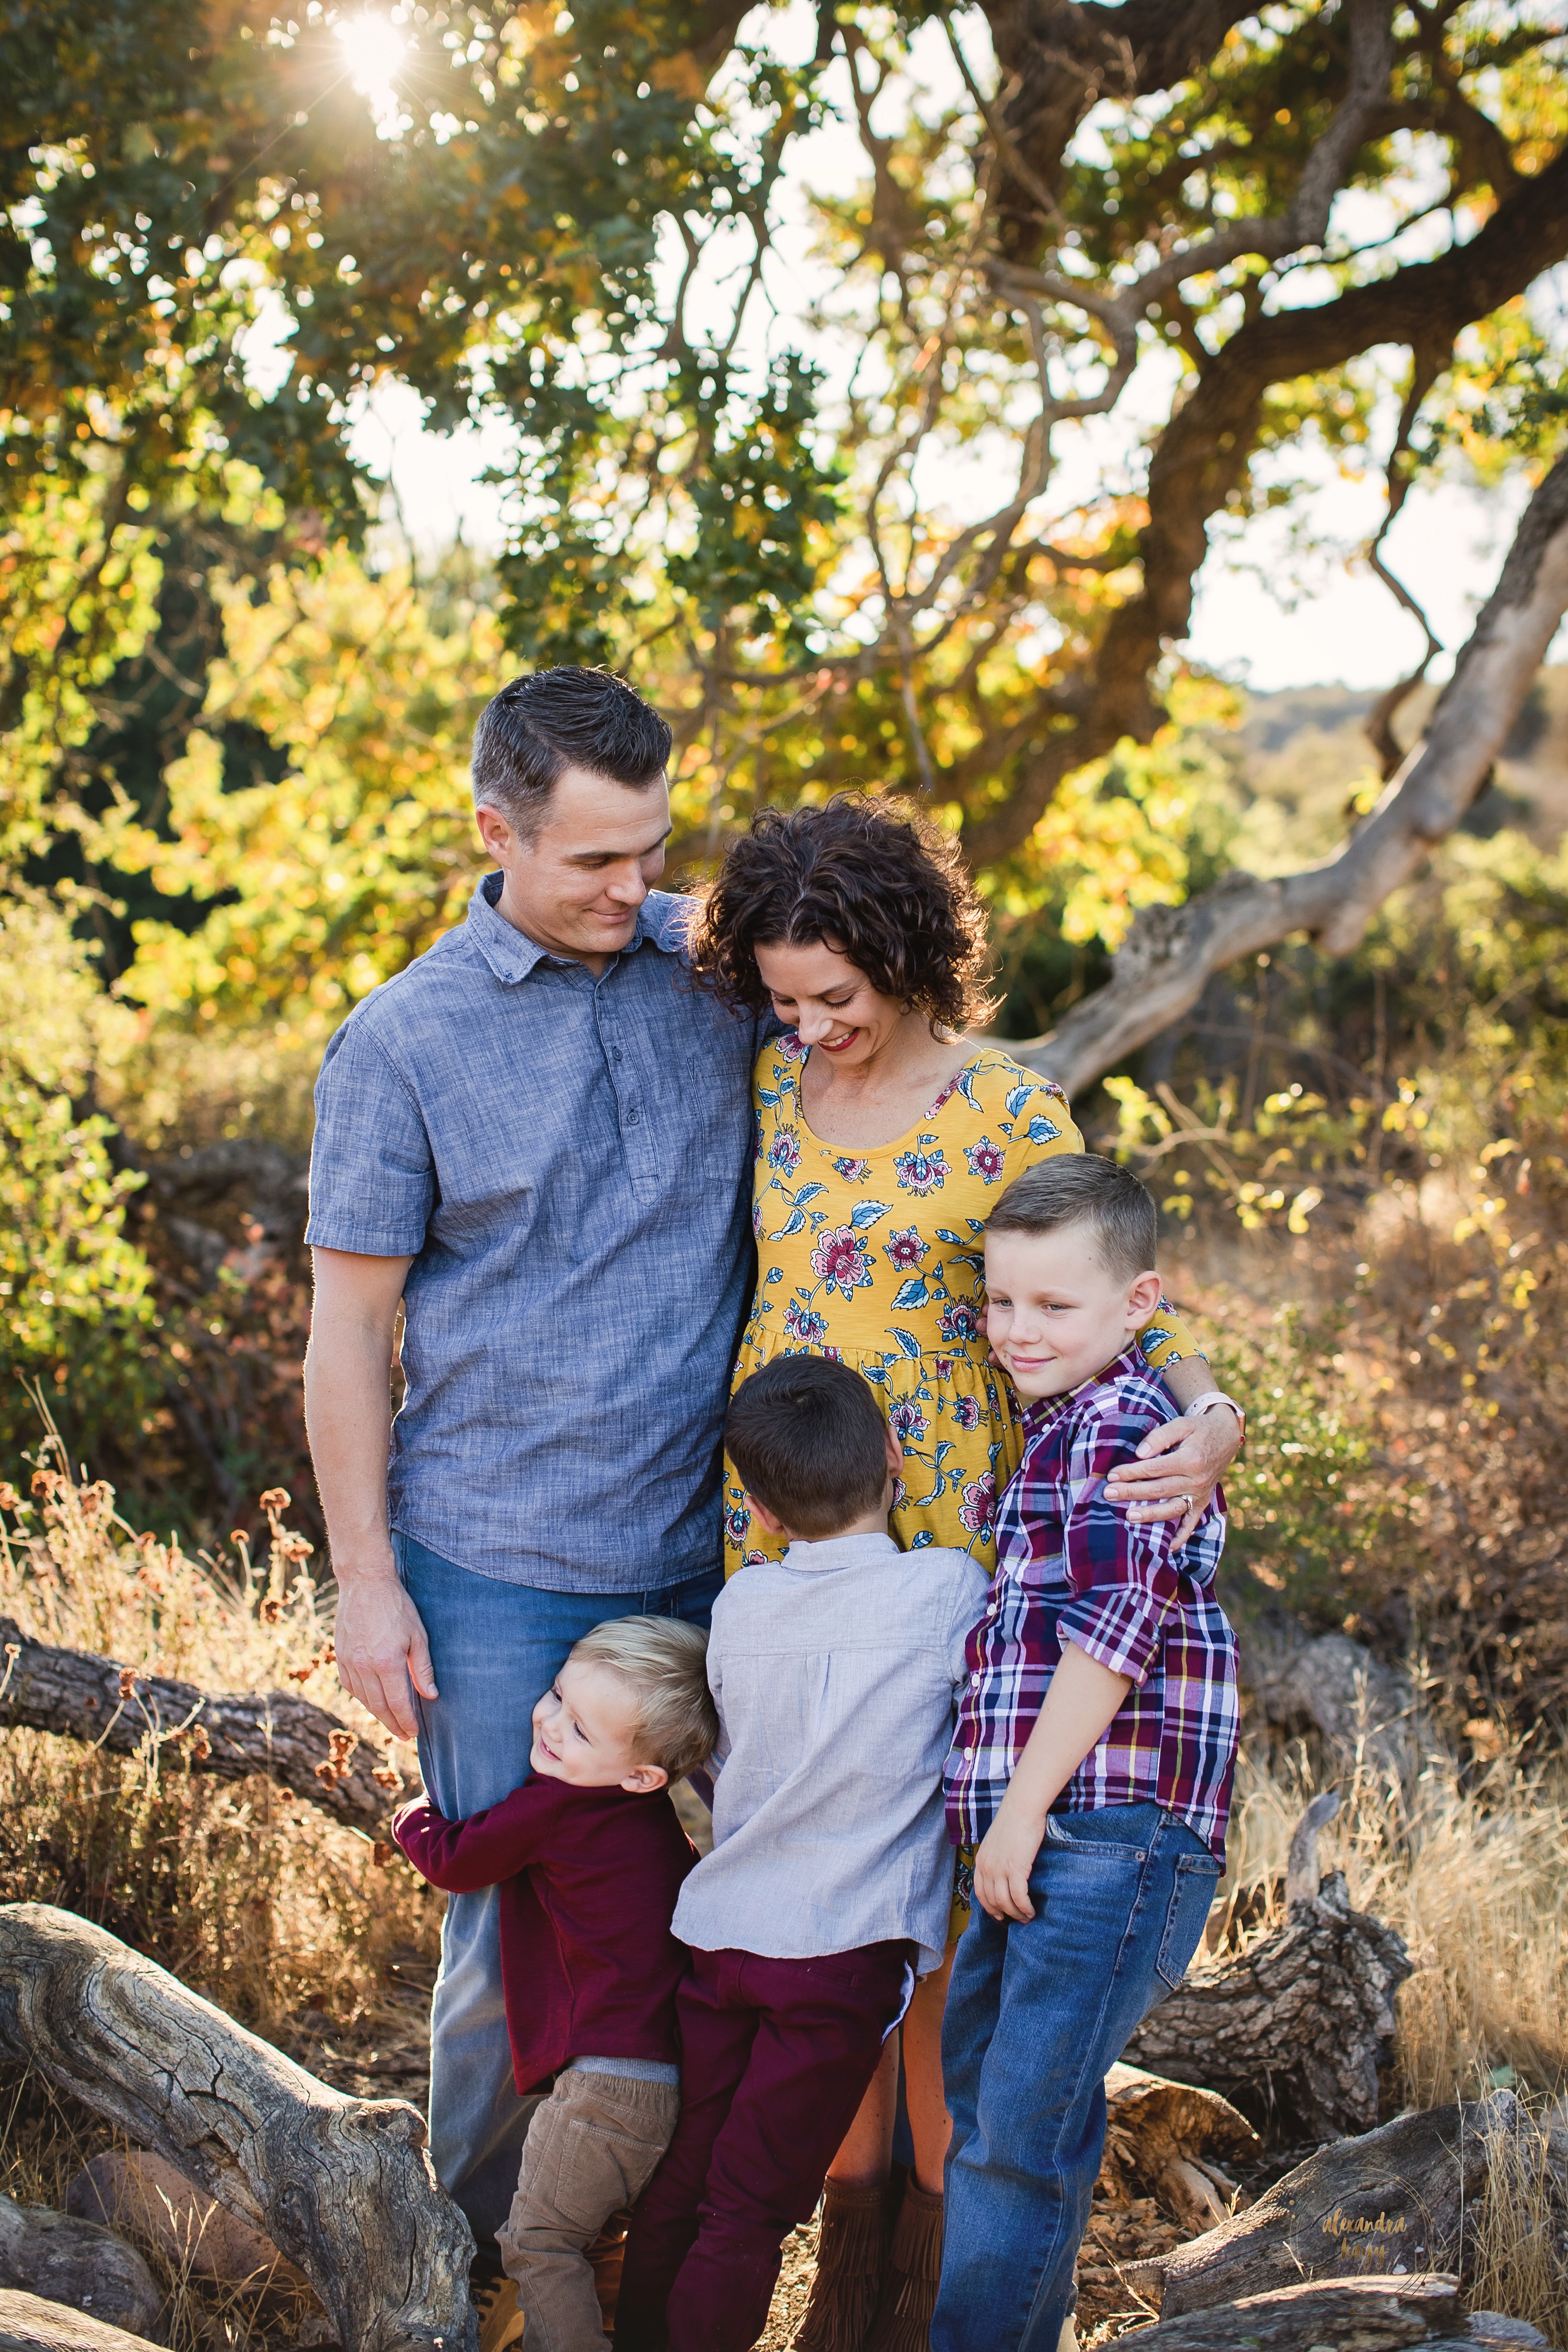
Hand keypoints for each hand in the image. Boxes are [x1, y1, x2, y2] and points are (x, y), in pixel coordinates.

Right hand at [334, 1570, 436, 1741]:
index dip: (407, 1721)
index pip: (398, 1703)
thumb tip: (430, 1696)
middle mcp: (365, 1666)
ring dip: (378, 1714)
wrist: (365, 1583)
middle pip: (379, 1706)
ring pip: (364, 1699)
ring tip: (391, 1722)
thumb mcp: (418, 1636)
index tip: (414, 1733)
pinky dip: (362, 1698)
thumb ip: (422, 1669)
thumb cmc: (397, 1607)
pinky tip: (372, 1701)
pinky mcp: (340, 1656)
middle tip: (404, 1735)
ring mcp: (349, 1662)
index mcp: (386, 1663)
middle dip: (393, 1724)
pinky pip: (351, 1686)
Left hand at [972, 1802, 1044, 1923]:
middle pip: (993, 1901)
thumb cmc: (1013, 1822)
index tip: (1000, 1915)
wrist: (1022, 1808)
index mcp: (981, 1861)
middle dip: (1005, 1914)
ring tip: (1027, 1917)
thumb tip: (1004, 1873)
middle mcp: (987, 1867)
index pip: (980, 1893)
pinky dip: (1025, 1908)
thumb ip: (996, 1858)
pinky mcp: (1016, 1869)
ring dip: (1017, 1914)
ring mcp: (1000, 1869)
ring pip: (1005, 1903)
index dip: (990, 1908)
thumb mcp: (996, 1842)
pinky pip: (1019, 1897)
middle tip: (1018, 1920)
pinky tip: (1032, 1911)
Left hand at [1104, 1406, 1240, 1544]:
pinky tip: (1167, 1548)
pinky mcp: (1203, 1503)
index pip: (1154, 1469)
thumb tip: (1140, 1454)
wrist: (1225, 1437)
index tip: (1112, 1475)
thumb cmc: (1198, 1429)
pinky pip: (1192, 1523)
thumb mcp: (1181, 1424)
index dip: (1132, 1472)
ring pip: (1172, 1509)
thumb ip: (1160, 1437)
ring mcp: (1200, 1494)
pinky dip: (1181, 1537)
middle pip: (1159, 1490)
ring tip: (1129, 1517)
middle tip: (1109, 1494)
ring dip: (1150, 1515)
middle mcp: (1197, 1480)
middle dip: (1132, 1493)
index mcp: (1191, 1459)